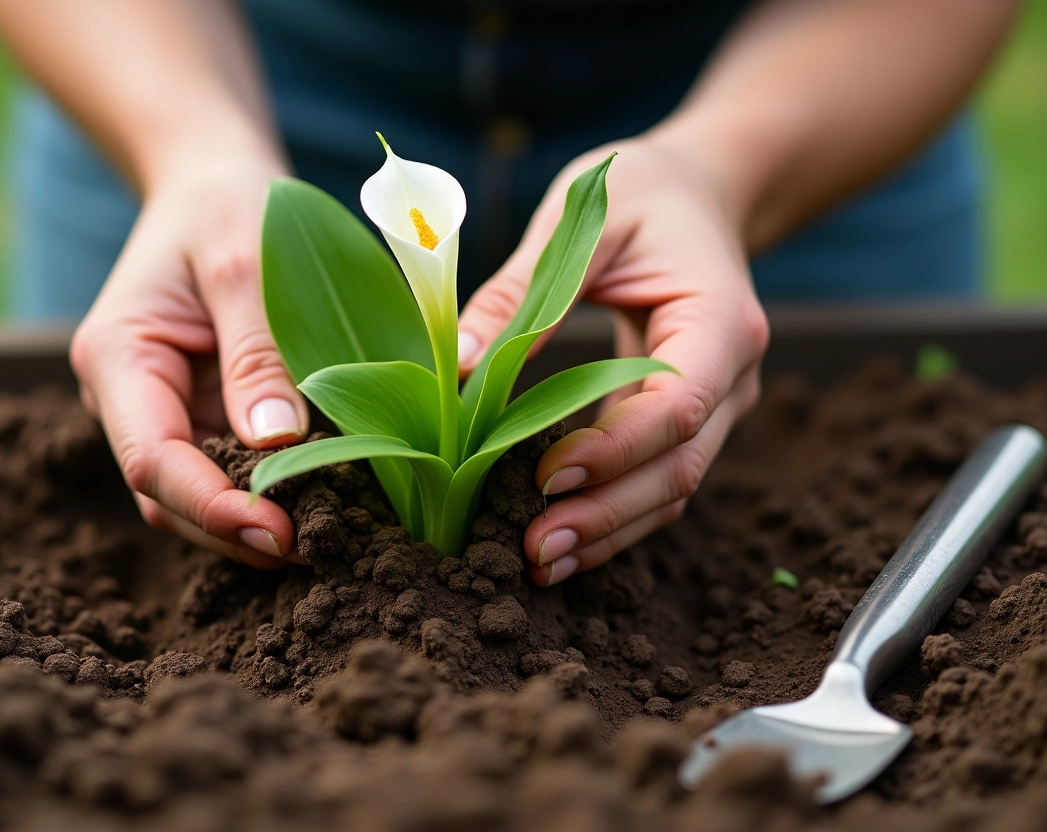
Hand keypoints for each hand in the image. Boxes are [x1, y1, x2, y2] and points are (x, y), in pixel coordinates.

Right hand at [70, 154, 308, 567]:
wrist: (215, 188)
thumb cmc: (226, 207)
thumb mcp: (244, 261)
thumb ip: (257, 350)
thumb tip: (276, 443)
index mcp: (119, 356)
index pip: (151, 460)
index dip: (211, 506)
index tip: (278, 532)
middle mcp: (131, 399)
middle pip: (170, 497)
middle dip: (237, 532)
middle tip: (321, 548)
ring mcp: (170, 413)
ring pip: (200, 499)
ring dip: (256, 525)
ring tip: (331, 536)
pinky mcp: (208, 418)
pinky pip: (234, 472)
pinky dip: (273, 495)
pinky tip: (327, 503)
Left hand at [457, 135, 768, 585]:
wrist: (700, 196)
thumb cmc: (643, 193)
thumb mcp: (582, 221)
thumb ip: (522, 291)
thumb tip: (458, 365)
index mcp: (721, 320)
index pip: (678, 405)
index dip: (614, 449)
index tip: (544, 474)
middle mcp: (735, 376)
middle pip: (680, 468)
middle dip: (607, 515)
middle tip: (534, 549)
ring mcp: (718, 406)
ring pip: (672, 490)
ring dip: (608, 531)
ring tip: (538, 562)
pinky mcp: (687, 421)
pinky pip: (656, 480)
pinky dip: (611, 513)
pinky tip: (560, 537)